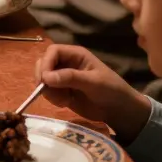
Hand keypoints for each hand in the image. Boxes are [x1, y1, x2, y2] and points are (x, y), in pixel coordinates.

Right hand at [35, 45, 151, 139]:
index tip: (45, 79)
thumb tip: (46, 77)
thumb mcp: (93, 82)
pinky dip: (51, 98)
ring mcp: (62, 78)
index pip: (53, 51)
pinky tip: (64, 103)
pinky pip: (47, 91)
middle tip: (46, 90)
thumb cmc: (111, 90)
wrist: (118, 110)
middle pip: (43, 63)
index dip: (46, 63)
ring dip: (47, 90)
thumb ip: (71, 78)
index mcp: (76, 55)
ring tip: (62, 100)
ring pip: (43, 78)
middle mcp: (66, 63)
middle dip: (43, 77)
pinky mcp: (61, 91)